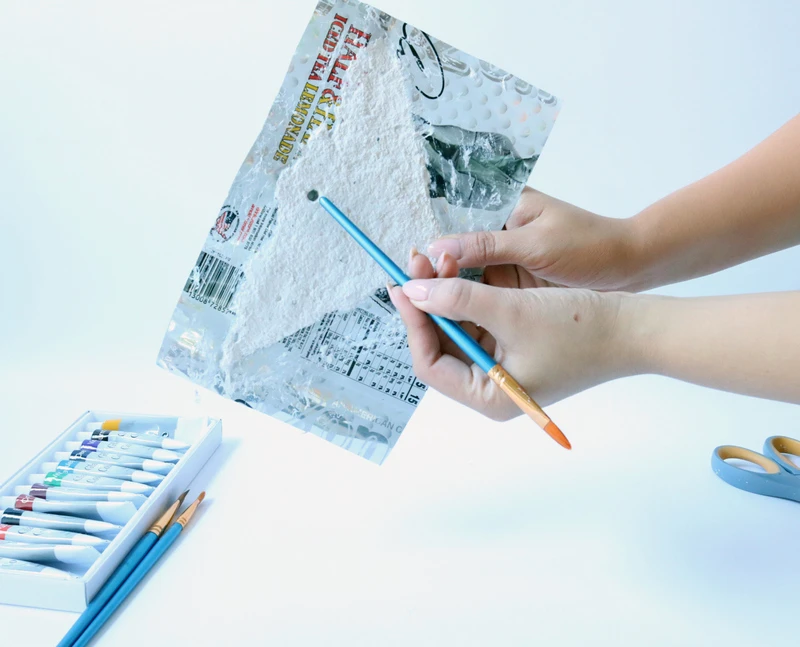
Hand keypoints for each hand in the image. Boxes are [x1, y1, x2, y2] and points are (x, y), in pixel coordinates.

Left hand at [387, 250, 634, 419]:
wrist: (635, 328)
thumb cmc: (579, 328)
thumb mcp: (511, 311)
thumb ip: (457, 299)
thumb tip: (412, 291)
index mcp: (489, 397)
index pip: (430, 364)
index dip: (413, 323)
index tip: (402, 286)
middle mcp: (492, 389)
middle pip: (441, 345)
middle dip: (428, 303)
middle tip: (418, 263)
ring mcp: (503, 369)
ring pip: (458, 330)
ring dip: (446, 295)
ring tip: (440, 259)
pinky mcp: (515, 349)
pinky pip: (479, 323)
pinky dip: (468, 298)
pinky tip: (461, 270)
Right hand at [427, 187, 641, 291]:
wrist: (633, 270)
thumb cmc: (589, 246)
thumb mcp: (535, 244)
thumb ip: (486, 247)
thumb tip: (435, 250)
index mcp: (503, 208)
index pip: (455, 223)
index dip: (434, 246)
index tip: (413, 266)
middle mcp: (499, 235)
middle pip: (456, 254)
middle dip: (437, 272)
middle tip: (411, 293)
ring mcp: (506, 263)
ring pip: (466, 278)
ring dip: (450, 292)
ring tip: (424, 310)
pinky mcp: (514, 288)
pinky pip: (483, 296)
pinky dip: (468, 306)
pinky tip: (449, 318)